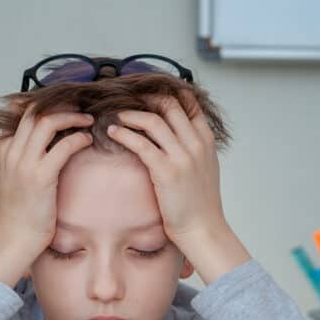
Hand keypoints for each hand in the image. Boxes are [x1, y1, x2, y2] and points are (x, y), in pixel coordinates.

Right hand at [0, 106, 93, 285]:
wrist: (15, 240)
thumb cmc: (20, 214)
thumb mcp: (14, 180)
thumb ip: (23, 160)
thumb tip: (45, 147)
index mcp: (5, 151)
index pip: (22, 115)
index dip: (44, 106)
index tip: (64, 107)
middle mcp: (12, 153)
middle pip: (34, 112)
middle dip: (59, 105)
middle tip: (79, 107)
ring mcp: (24, 164)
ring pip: (48, 122)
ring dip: (71, 117)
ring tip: (87, 120)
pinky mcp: (41, 176)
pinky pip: (63, 146)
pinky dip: (78, 138)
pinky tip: (87, 140)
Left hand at [106, 96, 249, 282]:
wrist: (202, 228)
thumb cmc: (200, 202)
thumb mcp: (205, 167)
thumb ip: (194, 147)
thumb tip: (176, 133)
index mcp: (206, 141)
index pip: (189, 103)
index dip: (168, 93)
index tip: (149, 92)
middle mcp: (196, 144)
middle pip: (169, 105)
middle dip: (146, 99)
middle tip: (128, 99)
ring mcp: (182, 156)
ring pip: (153, 121)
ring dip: (131, 115)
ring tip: (117, 115)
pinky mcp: (166, 171)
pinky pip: (140, 143)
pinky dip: (124, 134)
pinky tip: (113, 132)